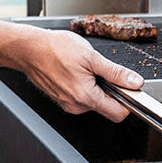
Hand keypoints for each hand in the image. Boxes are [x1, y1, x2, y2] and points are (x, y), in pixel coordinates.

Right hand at [21, 29, 143, 121]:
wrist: (27, 48)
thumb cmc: (53, 49)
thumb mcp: (91, 57)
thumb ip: (116, 73)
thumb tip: (134, 82)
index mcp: (86, 97)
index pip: (118, 114)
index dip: (127, 102)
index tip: (127, 88)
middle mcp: (77, 106)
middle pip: (108, 108)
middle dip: (111, 92)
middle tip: (102, 73)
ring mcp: (69, 105)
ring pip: (95, 103)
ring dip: (97, 88)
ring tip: (85, 70)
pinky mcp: (63, 101)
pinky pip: (83, 99)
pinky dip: (85, 88)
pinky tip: (76, 73)